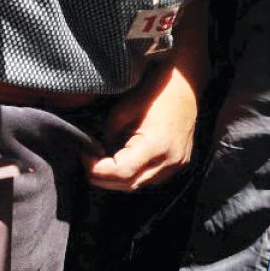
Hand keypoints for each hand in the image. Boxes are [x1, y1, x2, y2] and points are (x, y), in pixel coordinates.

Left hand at [84, 59, 200, 191]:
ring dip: (116, 178)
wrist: (184, 85)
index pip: (120, 173)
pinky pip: (149, 177)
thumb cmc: (153, 93)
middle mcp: (170, 161)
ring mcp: (176, 165)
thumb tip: (97, 154)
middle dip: (102, 177)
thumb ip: (107, 138)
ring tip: (102, 159)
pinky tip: (122, 159)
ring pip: (137, 184)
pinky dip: (132, 173)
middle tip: (88, 159)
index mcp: (156, 147)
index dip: (96, 168)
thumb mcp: (121, 112)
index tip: (85, 154)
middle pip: (128, 185)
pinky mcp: (178, 163)